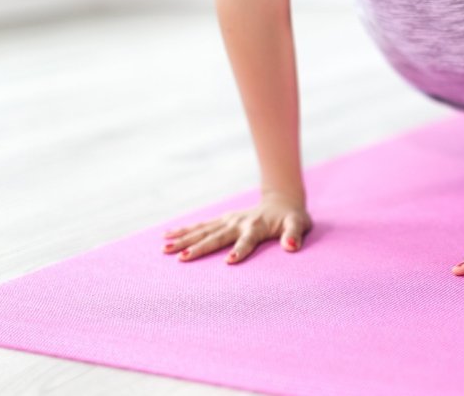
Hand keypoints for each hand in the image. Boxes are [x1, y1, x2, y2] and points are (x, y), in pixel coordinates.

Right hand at [161, 192, 312, 263]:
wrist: (282, 201)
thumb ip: (294, 235)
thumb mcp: (299, 225)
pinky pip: (200, 225)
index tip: (229, 261)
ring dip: (184, 240)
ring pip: (203, 231)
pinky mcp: (222, 220)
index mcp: (257, 227)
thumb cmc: (292, 218)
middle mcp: (238, 223)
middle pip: (217, 237)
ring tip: (165, 249)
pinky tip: (167, 236)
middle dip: (199, 247)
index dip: (240, 250)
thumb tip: (291, 247)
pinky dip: (184, 230)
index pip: (247, 241)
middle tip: (182, 258)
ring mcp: (228, 220)